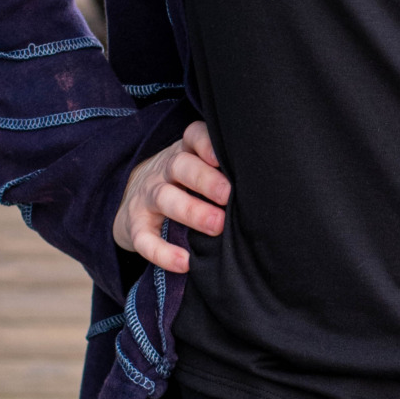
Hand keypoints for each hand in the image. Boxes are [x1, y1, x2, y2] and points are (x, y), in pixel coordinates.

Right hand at [112, 120, 229, 273]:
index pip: (193, 136)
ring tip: (217, 226)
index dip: (206, 143)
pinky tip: (184, 263)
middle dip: (205, 180)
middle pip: (180, 166)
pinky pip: (144, 239)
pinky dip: (162, 252)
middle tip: (228, 196)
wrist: (132, 200)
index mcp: (185, 152)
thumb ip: (224, 170)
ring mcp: (147, 196)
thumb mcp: (198, 167)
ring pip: (164, 198)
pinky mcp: (134, 225)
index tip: (223, 157)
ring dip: (191, 212)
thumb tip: (267, 187)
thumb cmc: (183, 184)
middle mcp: (164, 170)